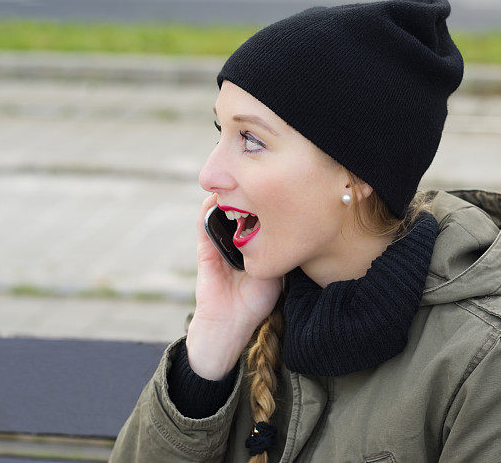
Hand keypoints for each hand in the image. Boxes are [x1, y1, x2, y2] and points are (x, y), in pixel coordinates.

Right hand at [192, 192, 283, 335]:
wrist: (231, 323)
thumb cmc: (257, 301)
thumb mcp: (277, 271)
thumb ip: (280, 249)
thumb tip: (297, 224)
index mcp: (254, 246)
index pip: (260, 217)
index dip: (266, 201)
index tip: (276, 185)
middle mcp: (237, 241)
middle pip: (240, 210)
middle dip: (247, 193)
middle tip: (256, 177)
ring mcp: (219, 243)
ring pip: (221, 212)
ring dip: (227, 196)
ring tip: (236, 180)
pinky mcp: (205, 249)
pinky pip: (203, 224)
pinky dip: (207, 209)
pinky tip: (216, 197)